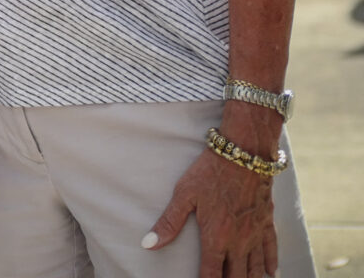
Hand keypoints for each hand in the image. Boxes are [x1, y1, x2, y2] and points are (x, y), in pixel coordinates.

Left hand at [143, 143, 277, 277]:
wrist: (244, 155)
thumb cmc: (209, 173)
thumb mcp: (184, 195)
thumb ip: (168, 223)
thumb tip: (148, 245)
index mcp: (216, 237)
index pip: (211, 273)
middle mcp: (239, 241)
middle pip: (236, 276)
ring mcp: (255, 233)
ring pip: (255, 268)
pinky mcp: (267, 222)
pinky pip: (272, 249)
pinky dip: (271, 264)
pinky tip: (272, 274)